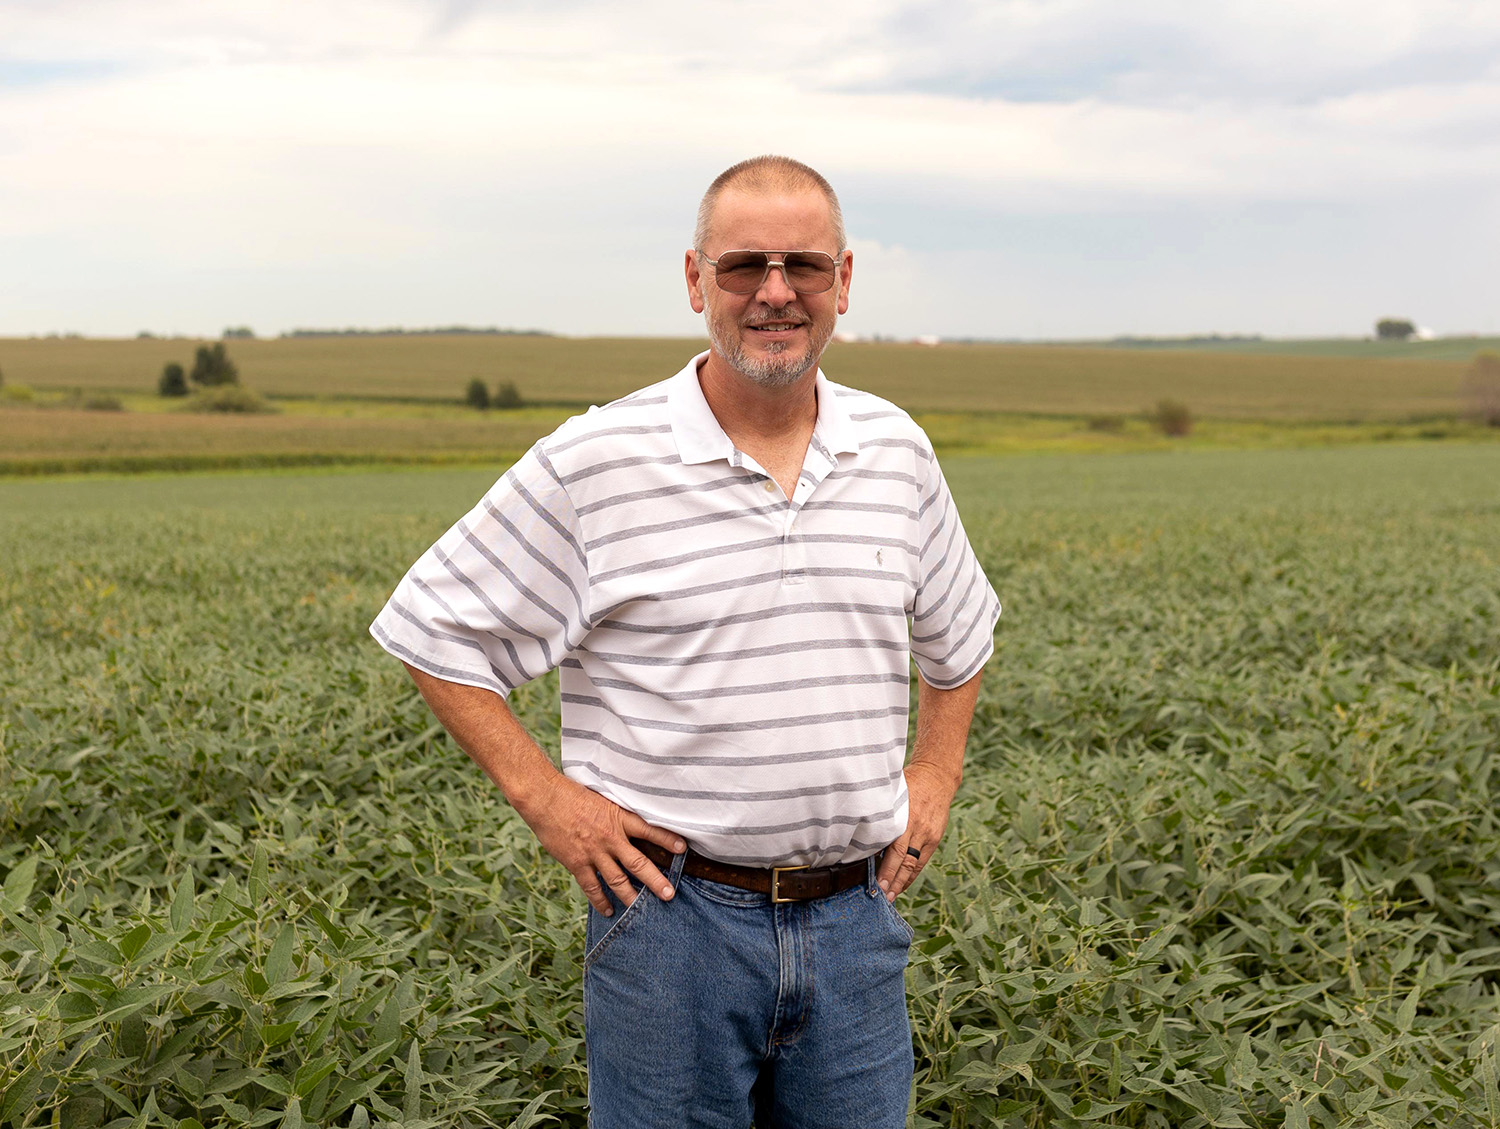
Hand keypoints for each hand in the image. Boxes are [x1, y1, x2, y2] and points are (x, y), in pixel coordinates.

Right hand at [520, 774, 684, 915]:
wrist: (545, 798)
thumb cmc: (573, 794)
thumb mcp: (603, 798)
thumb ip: (617, 813)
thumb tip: (633, 822)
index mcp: (618, 818)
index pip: (649, 829)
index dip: (667, 839)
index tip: (683, 849)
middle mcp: (610, 837)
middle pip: (638, 862)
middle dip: (655, 880)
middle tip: (669, 894)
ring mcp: (593, 852)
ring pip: (617, 880)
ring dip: (631, 897)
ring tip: (643, 909)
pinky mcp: (577, 863)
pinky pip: (592, 887)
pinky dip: (600, 901)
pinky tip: (608, 910)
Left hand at [876, 761, 958, 901]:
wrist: (937, 778)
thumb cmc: (908, 784)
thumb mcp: (892, 794)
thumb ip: (881, 814)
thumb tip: (862, 835)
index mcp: (905, 817)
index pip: (895, 850)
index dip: (887, 869)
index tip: (877, 884)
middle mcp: (918, 829)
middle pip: (905, 861)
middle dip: (893, 881)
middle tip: (882, 897)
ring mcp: (928, 835)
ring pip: (914, 865)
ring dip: (902, 883)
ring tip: (891, 897)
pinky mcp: (935, 839)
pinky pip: (922, 862)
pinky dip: (911, 875)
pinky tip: (902, 885)